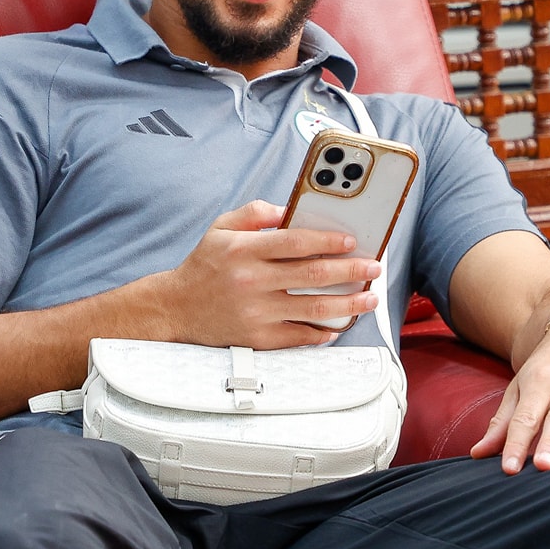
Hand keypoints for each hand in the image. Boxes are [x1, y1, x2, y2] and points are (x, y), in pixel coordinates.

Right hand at [164, 200, 380, 348]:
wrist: (176, 308)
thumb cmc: (204, 266)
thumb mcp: (221, 227)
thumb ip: (255, 213)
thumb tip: (290, 210)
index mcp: (245, 250)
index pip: (296, 242)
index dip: (329, 241)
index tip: (352, 242)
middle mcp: (251, 281)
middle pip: (313, 275)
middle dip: (351, 271)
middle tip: (372, 268)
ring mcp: (256, 312)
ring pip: (314, 309)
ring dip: (348, 304)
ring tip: (368, 298)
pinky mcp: (257, 338)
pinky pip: (299, 336)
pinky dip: (323, 332)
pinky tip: (338, 325)